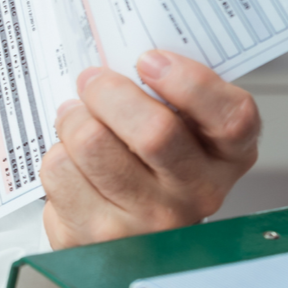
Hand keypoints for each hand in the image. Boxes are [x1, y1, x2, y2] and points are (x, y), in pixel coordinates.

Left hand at [39, 50, 259, 248]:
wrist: (125, 238)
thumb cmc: (152, 169)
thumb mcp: (184, 131)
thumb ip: (170, 97)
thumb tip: (121, 49)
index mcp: (228, 156)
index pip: (231, 117)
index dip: (189, 82)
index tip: (149, 60)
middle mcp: (197, 192)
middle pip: (154, 131)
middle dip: (109, 92)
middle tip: (92, 80)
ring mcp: (148, 218)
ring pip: (93, 144)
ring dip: (74, 119)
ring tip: (76, 117)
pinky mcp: (97, 233)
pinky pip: (61, 170)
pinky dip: (56, 154)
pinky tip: (71, 159)